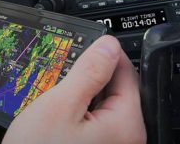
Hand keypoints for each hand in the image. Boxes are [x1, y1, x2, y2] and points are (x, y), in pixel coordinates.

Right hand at [2, 36, 145, 143]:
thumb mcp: (60, 105)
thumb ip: (89, 71)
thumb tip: (109, 45)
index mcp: (127, 125)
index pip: (127, 73)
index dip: (102, 55)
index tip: (82, 48)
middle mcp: (127, 139)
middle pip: (115, 90)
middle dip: (87, 78)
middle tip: (60, 75)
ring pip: (101, 107)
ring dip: (79, 96)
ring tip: (52, 96)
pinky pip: (93, 125)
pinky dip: (76, 115)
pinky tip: (55, 116)